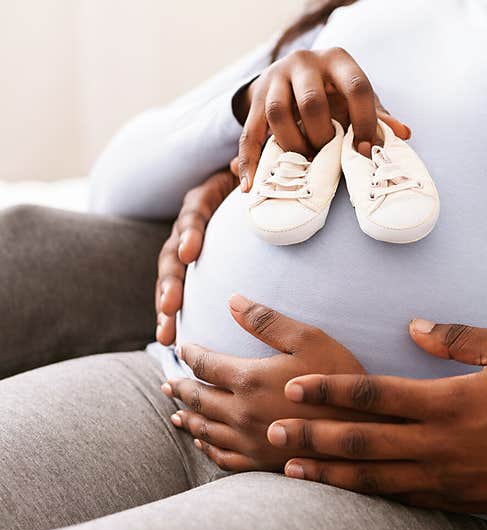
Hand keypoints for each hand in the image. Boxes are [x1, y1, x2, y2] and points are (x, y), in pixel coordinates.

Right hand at [155, 165, 237, 344]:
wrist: (244, 188)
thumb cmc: (252, 182)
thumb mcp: (252, 170)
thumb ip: (250, 168)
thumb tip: (242, 163)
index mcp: (202, 201)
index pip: (193, 216)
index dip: (189, 234)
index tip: (190, 254)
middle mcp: (186, 226)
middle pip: (171, 255)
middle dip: (170, 283)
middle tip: (170, 307)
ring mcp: (183, 249)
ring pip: (170, 279)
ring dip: (165, 307)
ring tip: (165, 335)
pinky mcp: (188, 269)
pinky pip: (177, 292)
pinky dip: (172, 316)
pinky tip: (170, 341)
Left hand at [162, 295, 378, 471]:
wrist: (366, 430)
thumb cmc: (341, 379)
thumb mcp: (309, 339)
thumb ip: (267, 320)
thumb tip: (232, 301)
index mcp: (248, 379)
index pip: (205, 365)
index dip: (191, 354)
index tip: (184, 348)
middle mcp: (240, 412)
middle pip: (197, 399)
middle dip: (180, 387)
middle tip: (168, 382)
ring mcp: (249, 441)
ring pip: (205, 429)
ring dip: (187, 418)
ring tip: (175, 412)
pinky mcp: (261, 462)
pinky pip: (222, 457)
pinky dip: (207, 448)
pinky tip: (204, 443)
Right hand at [235, 46, 410, 191]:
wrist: (293, 76)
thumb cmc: (336, 92)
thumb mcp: (358, 98)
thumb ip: (378, 116)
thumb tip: (403, 134)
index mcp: (338, 60)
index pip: (357, 87)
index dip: (364, 122)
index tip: (363, 151)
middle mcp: (305, 63)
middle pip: (311, 101)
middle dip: (322, 137)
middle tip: (328, 157)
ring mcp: (276, 78)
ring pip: (278, 113)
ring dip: (292, 145)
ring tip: (304, 164)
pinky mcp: (256, 100)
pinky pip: (249, 133)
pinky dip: (250, 162)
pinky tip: (252, 185)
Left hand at [272, 321, 486, 513]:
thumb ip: (457, 336)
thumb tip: (412, 325)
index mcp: (449, 401)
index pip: (375, 394)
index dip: (330, 390)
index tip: (295, 386)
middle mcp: (440, 443)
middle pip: (362, 441)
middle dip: (313, 435)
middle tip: (272, 431)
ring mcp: (446, 477)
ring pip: (374, 478)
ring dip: (329, 472)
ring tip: (290, 468)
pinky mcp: (455, 499)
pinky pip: (401, 499)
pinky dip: (366, 495)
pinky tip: (343, 490)